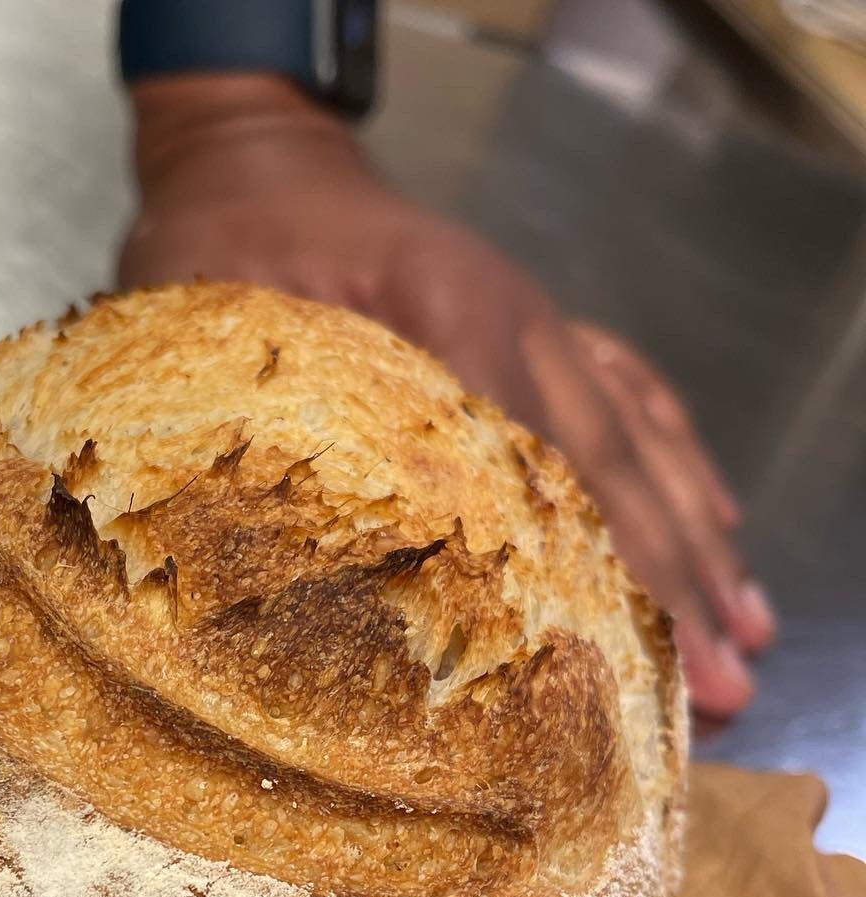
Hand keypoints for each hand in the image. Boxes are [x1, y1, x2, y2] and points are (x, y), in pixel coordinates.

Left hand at [121, 74, 774, 717]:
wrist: (257, 159)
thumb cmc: (222, 236)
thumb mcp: (212, 321)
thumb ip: (246, 414)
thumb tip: (268, 544)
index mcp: (445, 319)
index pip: (541, 461)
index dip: (598, 562)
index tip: (638, 651)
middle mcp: (516, 319)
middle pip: (614, 463)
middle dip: (673, 578)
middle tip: (723, 679)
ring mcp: (533, 321)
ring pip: (635, 436)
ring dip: (694, 535)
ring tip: (743, 627)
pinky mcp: (529, 327)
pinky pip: (627, 390)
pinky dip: (673, 455)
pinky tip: (713, 515)